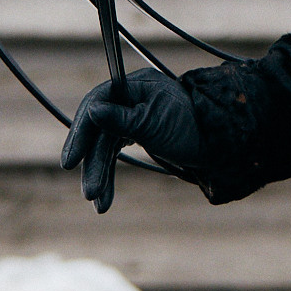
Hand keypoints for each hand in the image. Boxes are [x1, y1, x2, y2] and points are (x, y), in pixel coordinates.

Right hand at [60, 69, 205, 209]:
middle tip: (87, 192)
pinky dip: (108, 176)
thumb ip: (123, 118)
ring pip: (104, 146)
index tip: (71, 160)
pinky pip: (113, 155)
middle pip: (98, 129)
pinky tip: (104, 200)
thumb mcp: (156, 124)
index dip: (82, 131)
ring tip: (97, 204)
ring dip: (99, 175)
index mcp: (135, 86)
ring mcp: (130, 116)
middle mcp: (128, 98)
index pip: (97, 102)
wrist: (219, 143)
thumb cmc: (192, 126)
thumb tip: (93, 110)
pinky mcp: (134, 134)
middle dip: (92, 162)